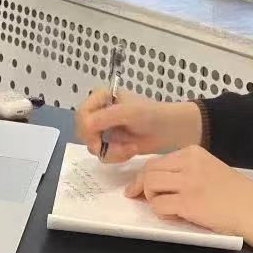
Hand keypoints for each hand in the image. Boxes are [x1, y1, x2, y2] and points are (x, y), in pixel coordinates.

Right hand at [74, 90, 201, 162]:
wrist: (170, 130)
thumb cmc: (150, 114)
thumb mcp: (127, 112)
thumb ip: (104, 118)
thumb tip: (85, 128)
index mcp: (101, 97)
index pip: (82, 113)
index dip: (86, 128)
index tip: (96, 139)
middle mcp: (100, 112)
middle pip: (83, 131)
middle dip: (98, 142)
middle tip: (109, 147)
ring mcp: (106, 129)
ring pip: (93, 146)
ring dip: (112, 150)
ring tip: (129, 148)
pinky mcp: (113, 144)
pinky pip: (104, 155)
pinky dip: (117, 155)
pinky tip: (131, 150)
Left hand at [125, 146, 252, 252]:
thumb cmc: (235, 193)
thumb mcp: (209, 169)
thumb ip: (186, 170)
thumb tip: (157, 180)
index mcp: (193, 152)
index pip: (157, 160)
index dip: (145, 175)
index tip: (140, 186)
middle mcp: (188, 163)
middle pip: (149, 170)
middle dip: (140, 186)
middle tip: (140, 198)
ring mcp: (187, 182)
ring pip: (150, 185)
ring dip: (151, 199)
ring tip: (165, 206)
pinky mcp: (187, 203)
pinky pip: (158, 205)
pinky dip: (160, 212)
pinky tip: (174, 215)